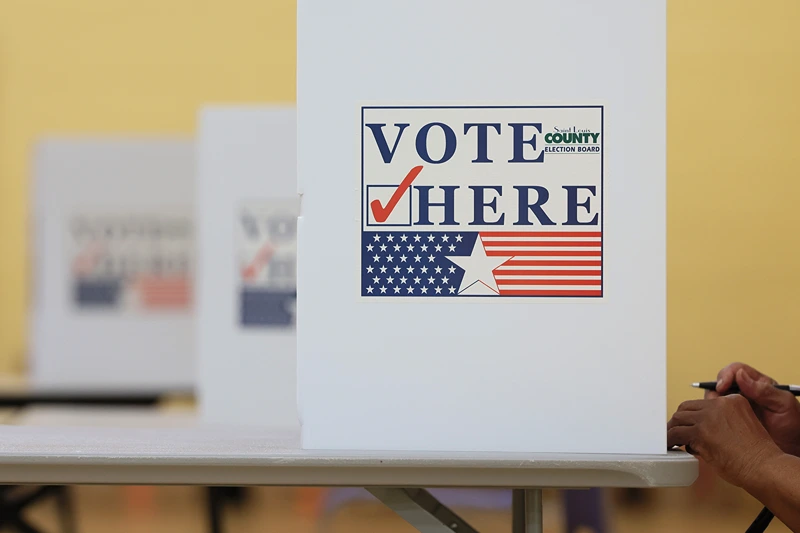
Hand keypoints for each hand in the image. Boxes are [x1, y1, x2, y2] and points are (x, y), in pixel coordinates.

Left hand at [668, 394, 782, 487]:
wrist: (764, 467)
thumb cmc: (755, 455)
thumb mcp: (742, 426)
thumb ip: (721, 423)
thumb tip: (697, 431)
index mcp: (733, 400)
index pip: (703, 404)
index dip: (694, 416)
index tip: (690, 425)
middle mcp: (720, 404)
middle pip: (687, 408)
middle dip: (680, 421)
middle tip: (676, 432)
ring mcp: (709, 417)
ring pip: (679, 419)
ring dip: (673, 430)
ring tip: (671, 440)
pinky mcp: (700, 432)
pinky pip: (676, 434)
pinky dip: (669, 440)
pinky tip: (669, 446)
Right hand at [709, 362, 799, 456]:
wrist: (792, 450)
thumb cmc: (793, 427)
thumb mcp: (783, 405)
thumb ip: (764, 390)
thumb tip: (740, 375)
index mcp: (758, 384)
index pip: (736, 370)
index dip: (726, 375)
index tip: (722, 386)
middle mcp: (744, 393)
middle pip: (721, 382)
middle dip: (715, 389)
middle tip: (715, 402)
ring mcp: (736, 407)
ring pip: (715, 398)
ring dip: (711, 403)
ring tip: (715, 414)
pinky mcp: (730, 421)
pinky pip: (715, 414)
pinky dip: (711, 416)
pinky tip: (715, 423)